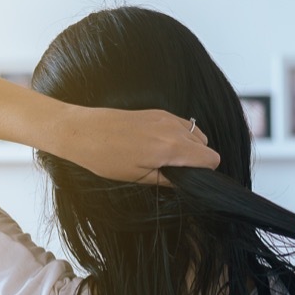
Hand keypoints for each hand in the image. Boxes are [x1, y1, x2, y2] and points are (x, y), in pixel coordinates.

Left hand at [58, 106, 220, 183]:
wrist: (84, 132)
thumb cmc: (106, 157)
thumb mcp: (139, 177)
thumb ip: (169, 180)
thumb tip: (187, 183)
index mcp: (172, 147)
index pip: (211, 159)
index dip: (205, 173)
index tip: (191, 180)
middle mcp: (174, 128)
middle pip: (206, 146)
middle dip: (197, 160)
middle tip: (175, 172)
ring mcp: (166, 117)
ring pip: (196, 134)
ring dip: (189, 148)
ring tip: (166, 160)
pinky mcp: (158, 112)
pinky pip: (182, 125)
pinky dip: (180, 137)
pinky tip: (159, 147)